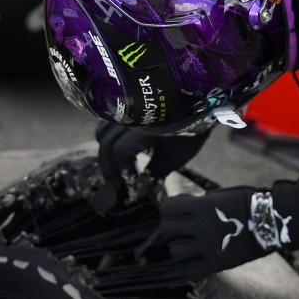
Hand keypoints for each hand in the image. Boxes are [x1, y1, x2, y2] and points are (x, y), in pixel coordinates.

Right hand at [92, 122, 208, 211]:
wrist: (196, 108)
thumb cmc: (187, 133)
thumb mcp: (174, 157)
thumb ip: (155, 173)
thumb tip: (139, 190)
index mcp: (147, 129)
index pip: (120, 151)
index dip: (121, 171)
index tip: (128, 186)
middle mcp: (133, 117)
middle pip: (108, 143)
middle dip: (110, 168)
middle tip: (117, 185)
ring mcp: (128, 112)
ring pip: (103, 133)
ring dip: (106, 153)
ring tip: (116, 169)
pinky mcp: (125, 111)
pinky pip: (107, 124)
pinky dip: (106, 139)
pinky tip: (115, 152)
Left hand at [137, 187, 289, 278]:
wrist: (271, 222)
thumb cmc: (248, 204)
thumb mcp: (221, 196)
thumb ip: (199, 202)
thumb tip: (181, 208)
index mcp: (202, 206)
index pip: (168, 208)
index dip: (168, 210)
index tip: (175, 211)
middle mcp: (202, 227)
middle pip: (167, 229)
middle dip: (169, 228)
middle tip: (177, 229)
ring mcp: (208, 247)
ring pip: (175, 250)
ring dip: (177, 246)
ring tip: (186, 245)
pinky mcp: (216, 264)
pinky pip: (188, 270)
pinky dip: (183, 267)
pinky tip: (187, 262)